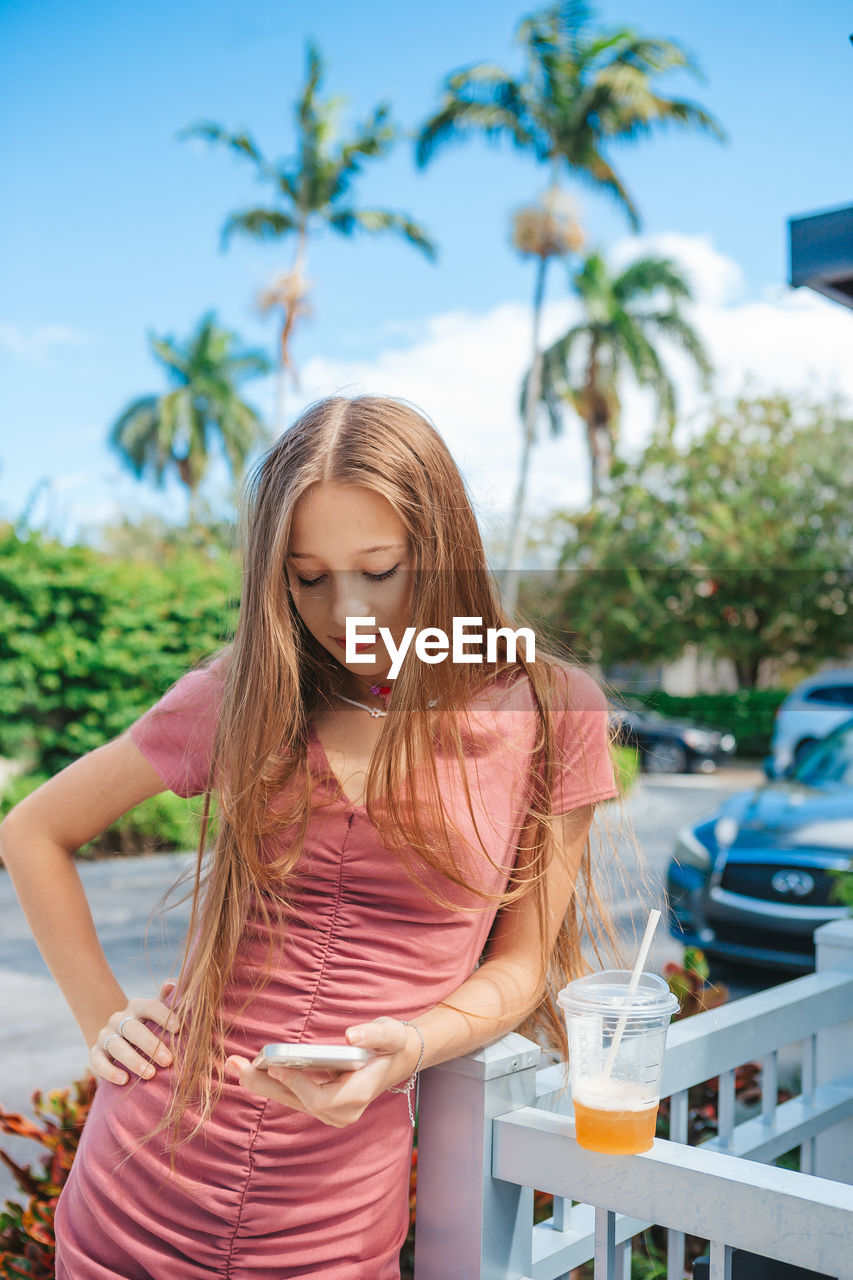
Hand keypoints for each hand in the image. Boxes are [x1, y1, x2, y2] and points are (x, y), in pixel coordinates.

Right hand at [89, 980, 181, 1085]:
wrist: (117, 1038)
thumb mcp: (156, 1014)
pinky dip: (110, 1071)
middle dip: (151, 1045)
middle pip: (133, 1028)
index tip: (178, 1029)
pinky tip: (124, 1080)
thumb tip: (174, 982)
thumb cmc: (146, 1027)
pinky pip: (98, 1062)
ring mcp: (105, 1035)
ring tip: (150, 1074)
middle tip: (168, 1060)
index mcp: (137, 1007)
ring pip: (116, 1046)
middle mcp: (119, 1019)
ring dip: (134, 1060)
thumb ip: (166, 1000)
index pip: (150, 1006)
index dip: (164, 1016)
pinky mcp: (94, 1053)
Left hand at [225, 1017, 420, 1127]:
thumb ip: (375, 1032)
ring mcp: (331, 1111)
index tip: (274, 1064)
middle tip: (237, 1066)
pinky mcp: (321, 1104)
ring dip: (262, 1083)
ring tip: (234, 1065)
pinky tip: (251, 1069)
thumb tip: (350, 1034)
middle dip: (265, 1084)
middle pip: (296, 1102)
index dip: (295, 1083)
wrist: (397, 1058)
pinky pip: (292, 1096)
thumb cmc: (392, 1044)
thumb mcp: (390, 1033)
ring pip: (290, 1100)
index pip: (318, 1098)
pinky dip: (272, 1083)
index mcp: (356, 1097)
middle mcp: (341, 1111)